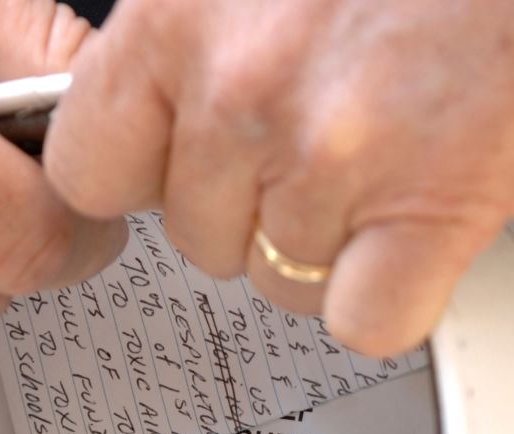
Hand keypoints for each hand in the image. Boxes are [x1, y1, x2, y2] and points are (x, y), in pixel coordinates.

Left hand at [43, 0, 513, 353]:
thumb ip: (196, 44)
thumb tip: (156, 127)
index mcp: (183, 10)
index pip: (89, 165)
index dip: (140, 182)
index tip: (172, 177)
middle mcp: (243, 86)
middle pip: (197, 239)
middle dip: (254, 211)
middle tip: (329, 144)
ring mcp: (329, 159)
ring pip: (279, 286)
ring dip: (330, 251)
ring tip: (390, 162)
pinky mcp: (423, 214)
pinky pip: (360, 322)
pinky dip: (392, 295)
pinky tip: (417, 230)